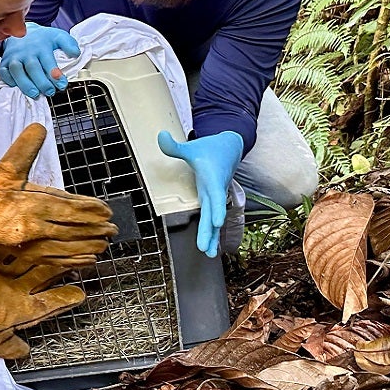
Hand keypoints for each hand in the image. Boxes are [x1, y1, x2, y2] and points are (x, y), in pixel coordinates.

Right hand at [0, 23, 79, 96]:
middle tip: (50, 92)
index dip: (55, 74)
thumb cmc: (42, 39)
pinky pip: (4, 73)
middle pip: (33, 67)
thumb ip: (69, 44)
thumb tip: (75, 54)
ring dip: (25, 84)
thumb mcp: (58, 36)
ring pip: (17, 71)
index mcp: (41, 46)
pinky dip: (9, 81)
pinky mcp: (4, 62)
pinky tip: (17, 87)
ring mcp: (14, 57)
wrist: (20, 31)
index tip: (62, 84)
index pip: (48, 61)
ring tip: (35, 94)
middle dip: (41, 82)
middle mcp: (26, 52)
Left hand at [157, 130, 243, 257]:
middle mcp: (216, 190)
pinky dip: (212, 231)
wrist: (229, 147)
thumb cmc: (210, 148)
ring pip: (214, 218)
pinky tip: (210, 244)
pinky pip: (213, 216)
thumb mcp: (191, 147)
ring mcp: (215, 195)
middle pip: (213, 214)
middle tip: (205, 249)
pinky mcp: (213, 198)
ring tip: (209, 253)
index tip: (216, 223)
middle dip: (209, 232)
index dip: (217, 210)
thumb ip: (174, 146)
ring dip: (212, 236)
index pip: (215, 196)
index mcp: (212, 179)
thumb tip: (160, 136)